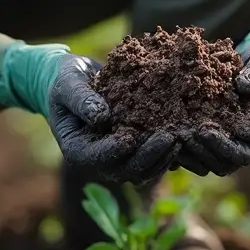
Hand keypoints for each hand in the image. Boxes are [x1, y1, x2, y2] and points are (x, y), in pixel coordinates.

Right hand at [47, 54, 181, 185]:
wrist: (75, 79)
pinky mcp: (134, 147)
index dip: (114, 151)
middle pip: (125, 170)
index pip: (97, 158)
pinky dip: (167, 151)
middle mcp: (99, 158)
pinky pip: (152, 157)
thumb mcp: (67, 85)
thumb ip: (81, 100)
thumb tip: (102, 117)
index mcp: (78, 149)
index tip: (130, 137)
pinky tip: (184, 135)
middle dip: (148, 157)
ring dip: (162, 158)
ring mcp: (118, 155)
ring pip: (143, 169)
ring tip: (180, 137)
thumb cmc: (65, 81)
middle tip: (169, 138)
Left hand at [173, 42, 249, 176]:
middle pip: (237, 160)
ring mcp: (233, 145)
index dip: (242, 138)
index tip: (220, 127)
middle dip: (216, 149)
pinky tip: (168, 140)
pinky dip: (185, 154)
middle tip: (195, 133)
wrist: (249, 64)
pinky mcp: (213, 145)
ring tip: (179, 137)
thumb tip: (244, 85)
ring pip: (217, 164)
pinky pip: (200, 158)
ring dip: (198, 155)